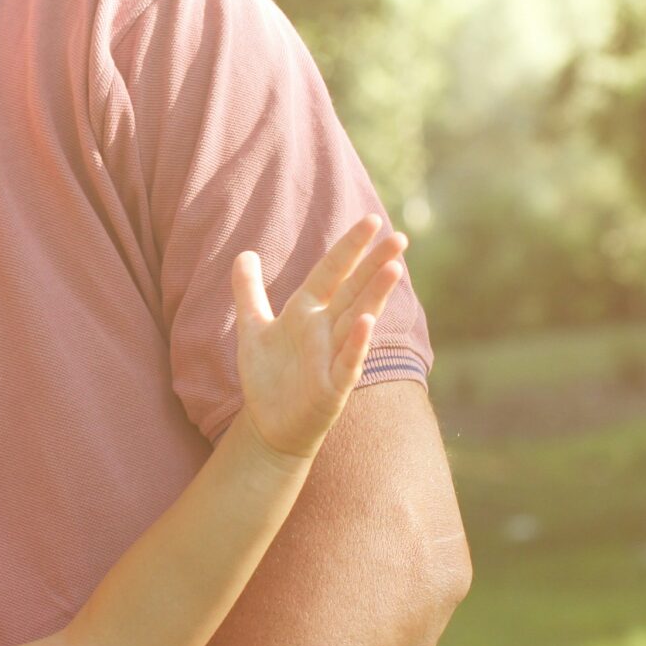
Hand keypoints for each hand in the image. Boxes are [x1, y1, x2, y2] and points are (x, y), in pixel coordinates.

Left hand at [230, 214, 406, 459]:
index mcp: (307, 311)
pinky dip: (357, 343)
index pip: (332, 272)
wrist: (268, 424)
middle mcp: (325, 329)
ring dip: (374, 296)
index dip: (349, 248)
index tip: (371, 220)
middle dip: (375, 264)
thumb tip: (244, 253)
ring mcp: (333, 356)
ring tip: (394, 268)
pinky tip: (367, 322)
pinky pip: (348, 361)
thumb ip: (248, 291)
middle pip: (354, 290)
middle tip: (400, 238)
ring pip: (357, 320)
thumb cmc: (268, 376)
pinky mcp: (333, 387)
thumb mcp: (252, 327)